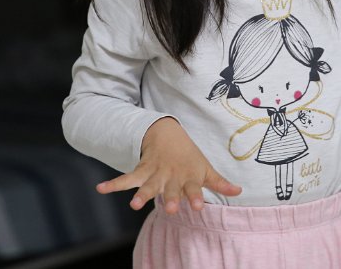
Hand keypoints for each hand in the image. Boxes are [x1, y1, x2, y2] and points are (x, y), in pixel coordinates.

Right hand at [95, 117, 241, 213]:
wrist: (167, 131)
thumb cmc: (189, 156)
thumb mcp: (205, 167)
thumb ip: (219, 182)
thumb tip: (239, 191)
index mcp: (189, 176)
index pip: (195, 188)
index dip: (196, 196)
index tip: (198, 207)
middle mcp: (172, 176)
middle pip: (171, 189)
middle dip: (171, 198)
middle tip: (171, 209)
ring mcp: (156, 173)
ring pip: (148, 185)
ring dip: (141, 194)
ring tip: (134, 204)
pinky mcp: (141, 170)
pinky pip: (126, 178)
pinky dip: (113, 184)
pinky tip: (101, 188)